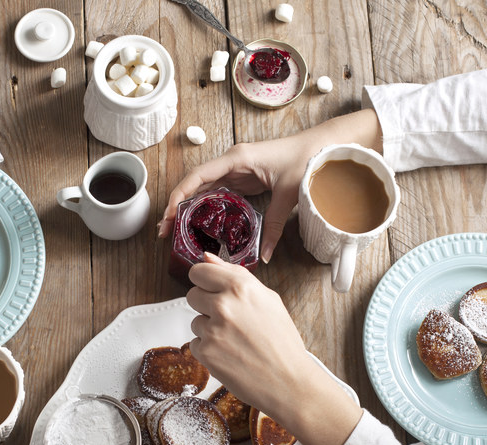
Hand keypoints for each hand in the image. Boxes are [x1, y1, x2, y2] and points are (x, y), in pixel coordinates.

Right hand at [160, 109, 382, 262]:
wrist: (320, 146)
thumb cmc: (305, 159)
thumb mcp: (288, 194)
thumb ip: (275, 225)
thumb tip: (265, 254)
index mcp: (237, 158)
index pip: (199, 175)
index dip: (180, 194)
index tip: (169, 214)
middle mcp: (232, 163)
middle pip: (195, 184)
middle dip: (177, 206)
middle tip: (166, 231)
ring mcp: (236, 171)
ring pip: (203, 190)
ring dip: (188, 208)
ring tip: (176, 231)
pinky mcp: (243, 179)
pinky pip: (217, 194)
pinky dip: (205, 208)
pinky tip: (198, 224)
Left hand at [186, 254, 362, 444]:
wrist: (289, 382)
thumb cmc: (282, 341)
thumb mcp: (267, 299)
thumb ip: (233, 275)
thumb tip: (206, 258)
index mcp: (241, 286)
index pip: (199, 271)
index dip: (204, 281)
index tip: (210, 289)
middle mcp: (224, 304)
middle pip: (192, 295)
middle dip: (205, 306)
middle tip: (229, 320)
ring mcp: (213, 329)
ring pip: (195, 321)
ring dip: (209, 330)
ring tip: (234, 341)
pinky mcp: (206, 353)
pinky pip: (196, 344)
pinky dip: (209, 350)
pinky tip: (230, 355)